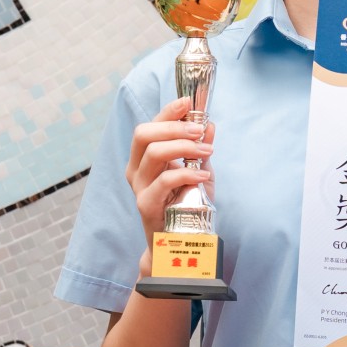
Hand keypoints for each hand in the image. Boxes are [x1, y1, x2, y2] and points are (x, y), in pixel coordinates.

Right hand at [125, 97, 213, 238]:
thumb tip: (209, 124)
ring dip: (184, 146)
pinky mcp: (146, 204)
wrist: (179, 243)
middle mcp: (136, 170)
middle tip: (199, 130)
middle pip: (144, 134)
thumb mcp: (199, 173)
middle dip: (174, 126)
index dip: (166, 111)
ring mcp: (139, 187)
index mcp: (143, 159)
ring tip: (206, 150)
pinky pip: (165, 180)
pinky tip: (203, 175)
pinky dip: (187, 172)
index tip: (188, 102)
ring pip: (154, 152)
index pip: (149, 126)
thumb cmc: (187, 206)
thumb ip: (201, 151)